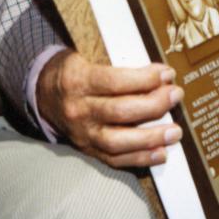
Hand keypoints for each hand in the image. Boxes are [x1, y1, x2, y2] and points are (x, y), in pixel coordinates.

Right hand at [36, 49, 182, 168]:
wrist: (42, 96)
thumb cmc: (72, 73)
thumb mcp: (85, 58)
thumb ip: (116, 67)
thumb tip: (158, 75)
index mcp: (77, 80)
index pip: (115, 81)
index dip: (144, 79)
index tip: (167, 74)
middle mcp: (80, 110)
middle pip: (120, 111)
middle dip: (154, 104)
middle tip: (176, 96)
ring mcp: (83, 134)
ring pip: (119, 141)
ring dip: (151, 137)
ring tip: (175, 131)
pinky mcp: (88, 150)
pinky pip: (116, 159)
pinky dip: (141, 158)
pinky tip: (161, 153)